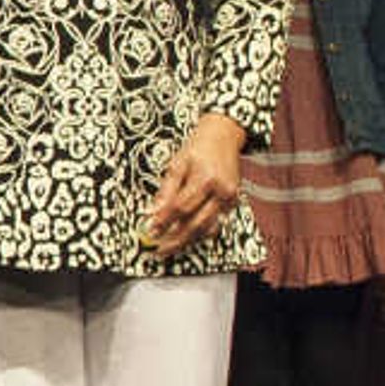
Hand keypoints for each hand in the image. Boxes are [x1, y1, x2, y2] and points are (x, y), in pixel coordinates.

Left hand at [138, 115, 248, 256]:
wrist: (224, 136)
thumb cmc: (199, 147)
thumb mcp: (176, 163)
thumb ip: (166, 190)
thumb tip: (153, 211)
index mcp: (205, 178)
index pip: (181, 207)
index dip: (165, 221)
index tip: (151, 230)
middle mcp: (221, 191)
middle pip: (196, 223)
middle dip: (175, 239)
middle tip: (159, 249)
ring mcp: (230, 198)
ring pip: (207, 228)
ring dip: (187, 240)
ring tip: (169, 248)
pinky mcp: (233, 202)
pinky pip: (216, 223)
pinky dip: (200, 232)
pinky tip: (186, 237)